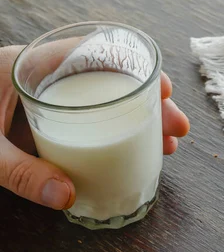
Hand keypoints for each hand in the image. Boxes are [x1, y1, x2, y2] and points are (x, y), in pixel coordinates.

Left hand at [0, 45, 189, 209]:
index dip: (135, 70)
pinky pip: (90, 123)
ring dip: (139, 122)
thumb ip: (19, 171)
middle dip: (149, 106)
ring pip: (106, 104)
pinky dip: (116, 135)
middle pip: (111, 83)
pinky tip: (134, 152)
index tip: (163, 91)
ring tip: (166, 145)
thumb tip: (67, 197)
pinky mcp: (45, 124)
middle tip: (175, 129)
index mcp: (30, 67)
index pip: (94, 54)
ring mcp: (49, 103)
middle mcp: (46, 80)